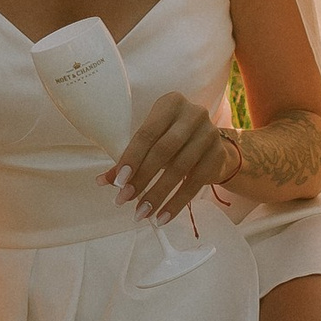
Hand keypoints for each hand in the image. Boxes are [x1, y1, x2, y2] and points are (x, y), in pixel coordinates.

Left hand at [110, 96, 232, 226]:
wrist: (212, 145)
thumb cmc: (173, 140)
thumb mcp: (152, 142)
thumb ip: (129, 159)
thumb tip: (102, 181)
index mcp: (171, 103)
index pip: (147, 133)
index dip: (132, 158)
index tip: (118, 183)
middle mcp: (193, 114)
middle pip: (164, 150)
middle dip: (142, 178)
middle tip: (124, 200)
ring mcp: (209, 133)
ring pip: (179, 169)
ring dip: (157, 195)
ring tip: (142, 213)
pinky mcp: (218, 154)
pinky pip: (195, 184)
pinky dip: (176, 203)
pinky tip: (162, 217)